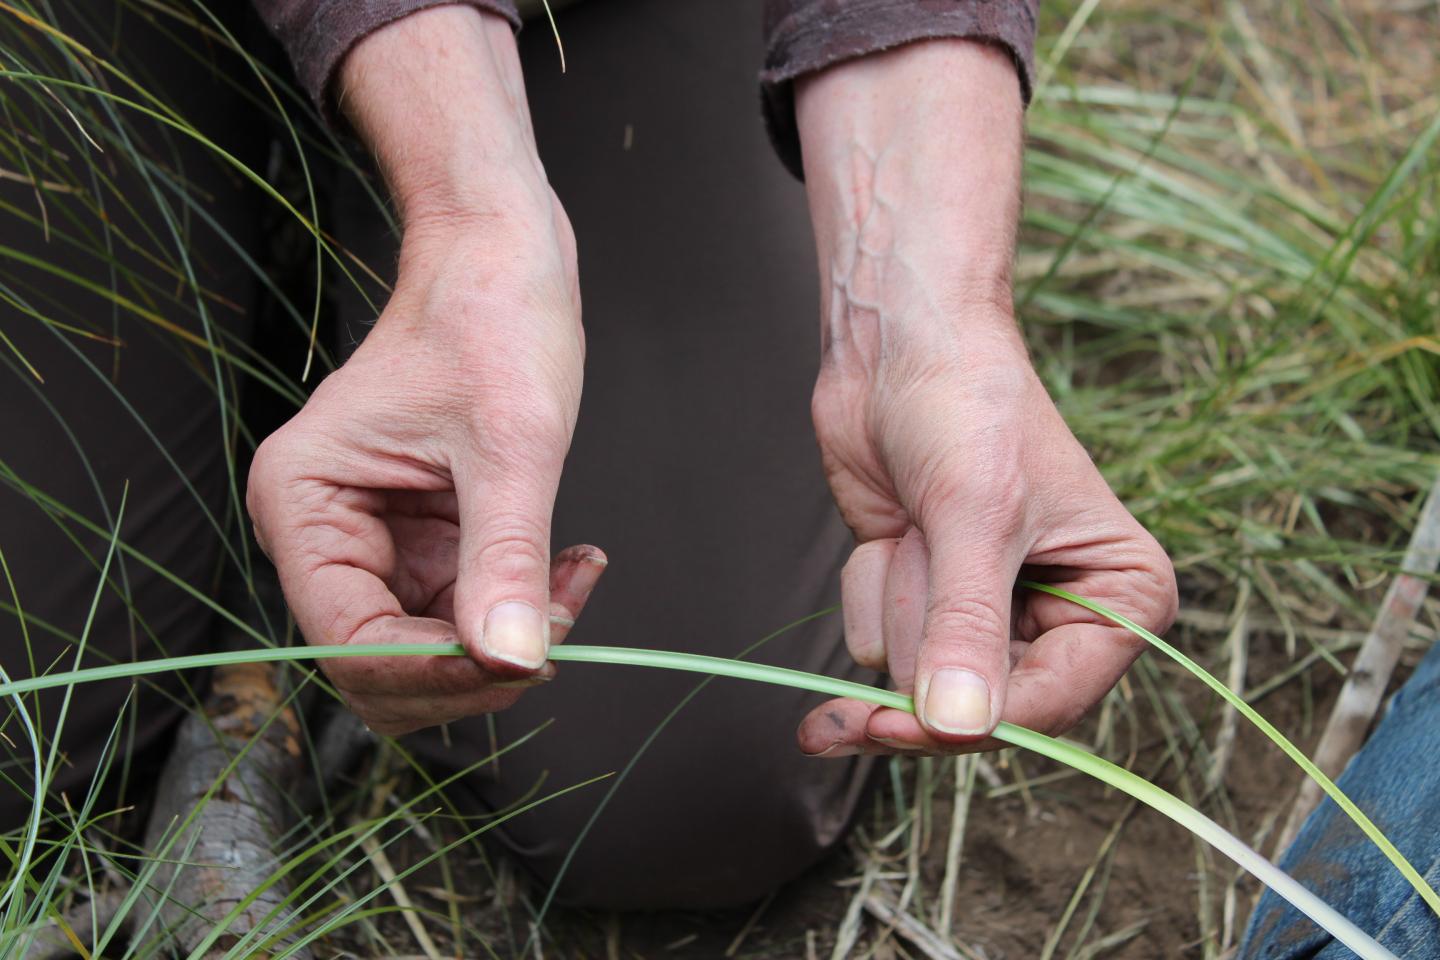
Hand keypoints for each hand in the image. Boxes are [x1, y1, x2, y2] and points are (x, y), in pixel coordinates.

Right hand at [246, 7, 602, 735]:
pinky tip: (569, 566)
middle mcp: (323, 532)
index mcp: (302, 502)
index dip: (438, 671)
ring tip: (570, 578)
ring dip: (507, 640)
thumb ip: (506, 555)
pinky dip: (520, 609)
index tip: (523, 658)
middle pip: (383, 666)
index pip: (351, 644)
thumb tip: (510, 661)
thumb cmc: (489, 317)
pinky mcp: (424, 540)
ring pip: (431, 652)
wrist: (504, 259)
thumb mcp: (511, 442)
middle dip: (474, 664)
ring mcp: (375, 542)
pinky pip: (465, 613)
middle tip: (554, 619)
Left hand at [790, 41, 1176, 755]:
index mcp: (1120, 599)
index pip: (1050, 706)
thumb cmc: (967, 405)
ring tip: (915, 525)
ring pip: (916, 679)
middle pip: (978, 711)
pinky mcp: (927, 600)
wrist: (899, 350)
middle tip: (876, 650)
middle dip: (921, 658)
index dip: (974, 724)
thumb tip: (962, 726)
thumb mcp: (976, 515)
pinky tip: (888, 530)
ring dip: (896, 600)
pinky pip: (876, 646)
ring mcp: (987, 614)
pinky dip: (870, 587)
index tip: (897, 726)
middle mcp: (1060, 619)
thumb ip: (967, 625)